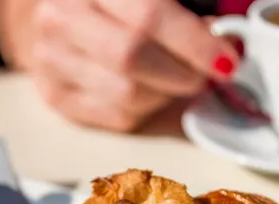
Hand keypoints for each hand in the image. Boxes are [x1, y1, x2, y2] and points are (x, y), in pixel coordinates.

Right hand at [0, 0, 238, 131]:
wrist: (60, 16)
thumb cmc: (115, 5)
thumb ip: (184, 12)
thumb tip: (226, 40)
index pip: (150, 16)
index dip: (195, 42)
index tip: (226, 59)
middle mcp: (62, 19)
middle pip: (134, 58)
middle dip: (183, 73)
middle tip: (205, 75)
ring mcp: (52, 60)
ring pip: (128, 94)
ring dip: (166, 93)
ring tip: (174, 78)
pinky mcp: (56, 96)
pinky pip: (117, 117)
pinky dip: (147, 109)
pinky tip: (149, 90)